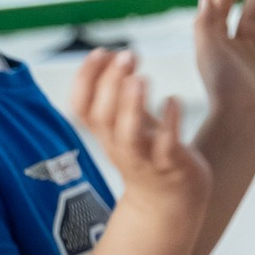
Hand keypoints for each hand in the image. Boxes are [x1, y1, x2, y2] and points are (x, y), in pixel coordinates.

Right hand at [66, 47, 209, 233]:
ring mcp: (145, 158)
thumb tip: (121, 54)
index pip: (81, 108)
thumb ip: (126, 92)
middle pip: (102, 117)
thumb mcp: (132, 122)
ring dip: (131, 105)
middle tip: (126, 55)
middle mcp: (119, 147)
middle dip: (110, 84)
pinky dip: (169, 122)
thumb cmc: (151, 154)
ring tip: (142, 77)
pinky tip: (173, 100)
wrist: (172, 202)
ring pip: (129, 135)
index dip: (84, 80)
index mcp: (106, 135)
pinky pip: (167, 146)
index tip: (100, 51)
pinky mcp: (172, 166)